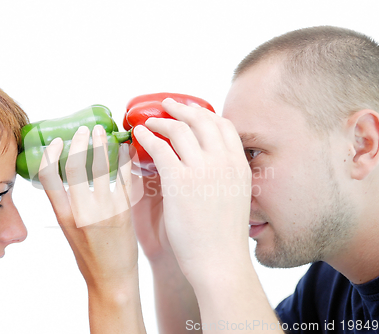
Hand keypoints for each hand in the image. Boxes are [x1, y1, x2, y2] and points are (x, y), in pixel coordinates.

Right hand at [38, 125, 136, 287]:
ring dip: (102, 144)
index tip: (56, 140)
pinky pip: (124, 177)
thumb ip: (67, 205)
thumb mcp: (69, 231)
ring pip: (101, 167)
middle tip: (86, 129)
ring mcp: (104, 210)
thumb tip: (70, 177)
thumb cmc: (89, 257)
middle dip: (80, 141)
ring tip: (103, 132)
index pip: (48, 176)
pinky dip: (124, 159)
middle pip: (76, 166)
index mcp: (62, 216)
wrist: (112, 281)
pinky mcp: (125, 211)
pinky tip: (124, 149)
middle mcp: (81, 211)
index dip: (50, 154)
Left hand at [133, 99, 251, 284]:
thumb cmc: (224, 237)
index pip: (224, 126)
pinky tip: (139, 136)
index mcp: (239, 166)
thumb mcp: (234, 198)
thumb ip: (223, 176)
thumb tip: (207, 164)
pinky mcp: (180, 182)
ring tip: (149, 122)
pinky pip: (160, 148)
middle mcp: (224, 162)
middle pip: (202, 120)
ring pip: (180, 129)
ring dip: (161, 121)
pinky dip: (147, 137)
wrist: (220, 263)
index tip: (192, 111)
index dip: (205, 114)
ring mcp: (203, 170)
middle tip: (168, 105)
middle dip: (182, 108)